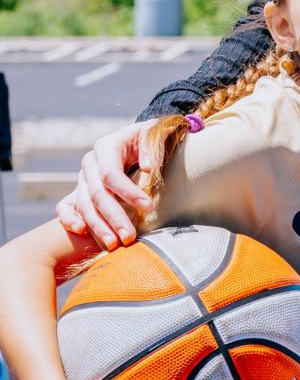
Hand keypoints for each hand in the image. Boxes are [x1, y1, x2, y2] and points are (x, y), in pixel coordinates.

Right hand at [57, 120, 159, 248]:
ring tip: (113, 245)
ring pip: (84, 206)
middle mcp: (90, 164)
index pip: (111, 173)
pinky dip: (69, 219)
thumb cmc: (148, 138)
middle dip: (114, 218)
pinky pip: (65, 207)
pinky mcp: (78, 191)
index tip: (148, 207)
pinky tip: (81, 232)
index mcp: (106, 147)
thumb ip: (151, 147)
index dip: (128, 192)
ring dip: (98, 227)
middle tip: (129, 237)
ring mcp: (82, 179)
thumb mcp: (154, 134)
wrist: (136, 140)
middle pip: (97, 195)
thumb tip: (147, 168)